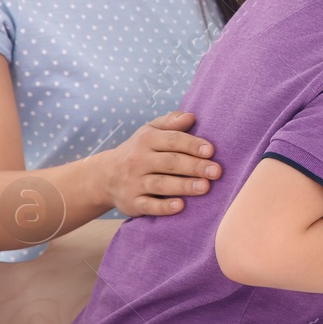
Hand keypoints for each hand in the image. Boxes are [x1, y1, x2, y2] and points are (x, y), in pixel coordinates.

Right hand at [97, 110, 219, 216]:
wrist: (105, 176)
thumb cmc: (140, 150)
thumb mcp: (151, 131)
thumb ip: (171, 122)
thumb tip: (192, 116)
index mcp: (147, 140)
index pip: (172, 140)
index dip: (192, 145)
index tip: (211, 150)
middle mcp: (139, 160)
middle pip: (170, 162)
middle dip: (194, 166)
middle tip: (217, 171)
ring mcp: (134, 182)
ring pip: (161, 184)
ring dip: (184, 186)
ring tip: (205, 187)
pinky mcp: (132, 202)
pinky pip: (148, 205)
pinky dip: (163, 207)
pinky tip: (180, 206)